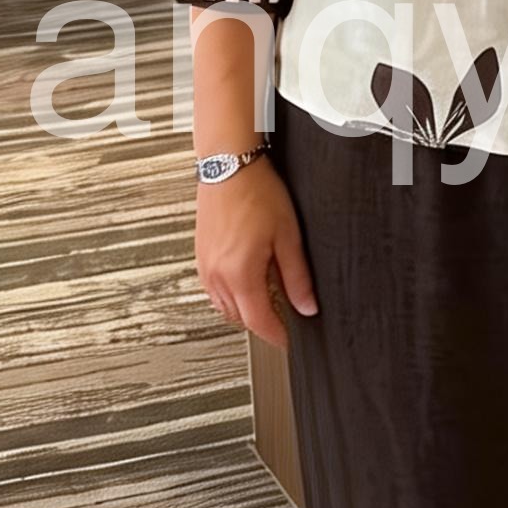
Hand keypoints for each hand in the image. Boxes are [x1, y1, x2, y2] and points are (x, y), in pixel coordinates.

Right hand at [195, 156, 317, 348]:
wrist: (229, 165)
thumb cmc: (257, 192)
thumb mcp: (288, 237)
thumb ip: (297, 277)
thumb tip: (307, 306)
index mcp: (239, 274)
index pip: (259, 322)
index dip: (278, 336)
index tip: (290, 342)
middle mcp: (217, 275)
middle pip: (241, 318)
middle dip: (263, 322)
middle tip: (285, 317)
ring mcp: (205, 266)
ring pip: (225, 306)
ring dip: (246, 308)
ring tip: (268, 296)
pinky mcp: (201, 256)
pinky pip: (214, 289)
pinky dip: (231, 293)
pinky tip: (247, 279)